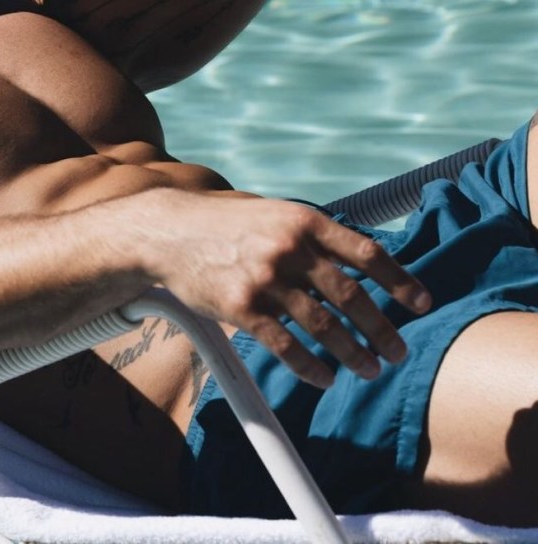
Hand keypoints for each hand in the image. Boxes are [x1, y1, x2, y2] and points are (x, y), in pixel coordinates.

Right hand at [156, 191, 430, 388]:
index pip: (366, 253)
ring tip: (369, 369)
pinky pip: (286, 346)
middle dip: (382, 330)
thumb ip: (311, 234)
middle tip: (396, 351)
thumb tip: (359, 261)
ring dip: (353, 354)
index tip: (421, 304)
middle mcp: (287, 248)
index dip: (399, 280)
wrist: (169, 231)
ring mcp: (264, 278)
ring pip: (323, 327)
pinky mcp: (241, 307)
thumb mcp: (273, 212)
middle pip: (351, 296)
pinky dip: (311, 367)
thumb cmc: (225, 222)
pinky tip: (324, 377)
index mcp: (302, 220)